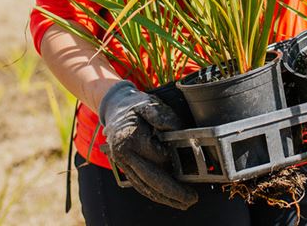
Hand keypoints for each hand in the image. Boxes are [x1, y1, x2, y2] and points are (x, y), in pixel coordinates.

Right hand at [99, 80, 197, 209]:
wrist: (113, 108)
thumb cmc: (134, 105)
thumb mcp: (148, 103)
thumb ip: (162, 115)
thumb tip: (176, 130)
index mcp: (129, 138)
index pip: (157, 157)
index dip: (175, 162)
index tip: (192, 168)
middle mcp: (123, 154)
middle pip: (150, 179)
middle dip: (172, 192)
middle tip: (192, 199)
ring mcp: (122, 163)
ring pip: (144, 187)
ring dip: (164, 198)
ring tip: (183, 202)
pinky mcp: (124, 168)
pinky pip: (140, 185)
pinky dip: (154, 194)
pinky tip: (167, 198)